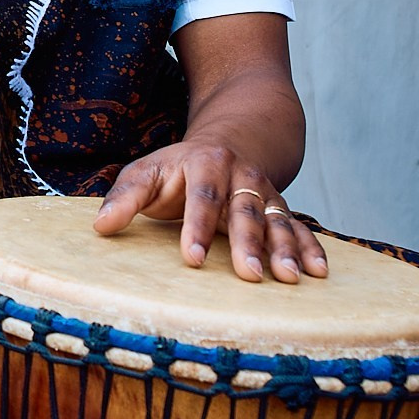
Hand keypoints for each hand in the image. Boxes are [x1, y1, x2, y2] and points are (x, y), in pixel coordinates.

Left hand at [93, 139, 327, 283]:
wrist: (230, 141)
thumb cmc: (177, 169)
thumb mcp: (146, 172)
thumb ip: (124, 197)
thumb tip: (100, 226)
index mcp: (204, 163)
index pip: (201, 196)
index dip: (197, 227)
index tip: (192, 258)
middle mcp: (240, 175)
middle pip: (244, 210)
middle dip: (248, 243)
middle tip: (250, 275)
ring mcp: (265, 192)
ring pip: (277, 219)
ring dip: (285, 248)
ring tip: (290, 278)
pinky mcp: (281, 208)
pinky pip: (299, 227)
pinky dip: (311, 248)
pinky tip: (318, 272)